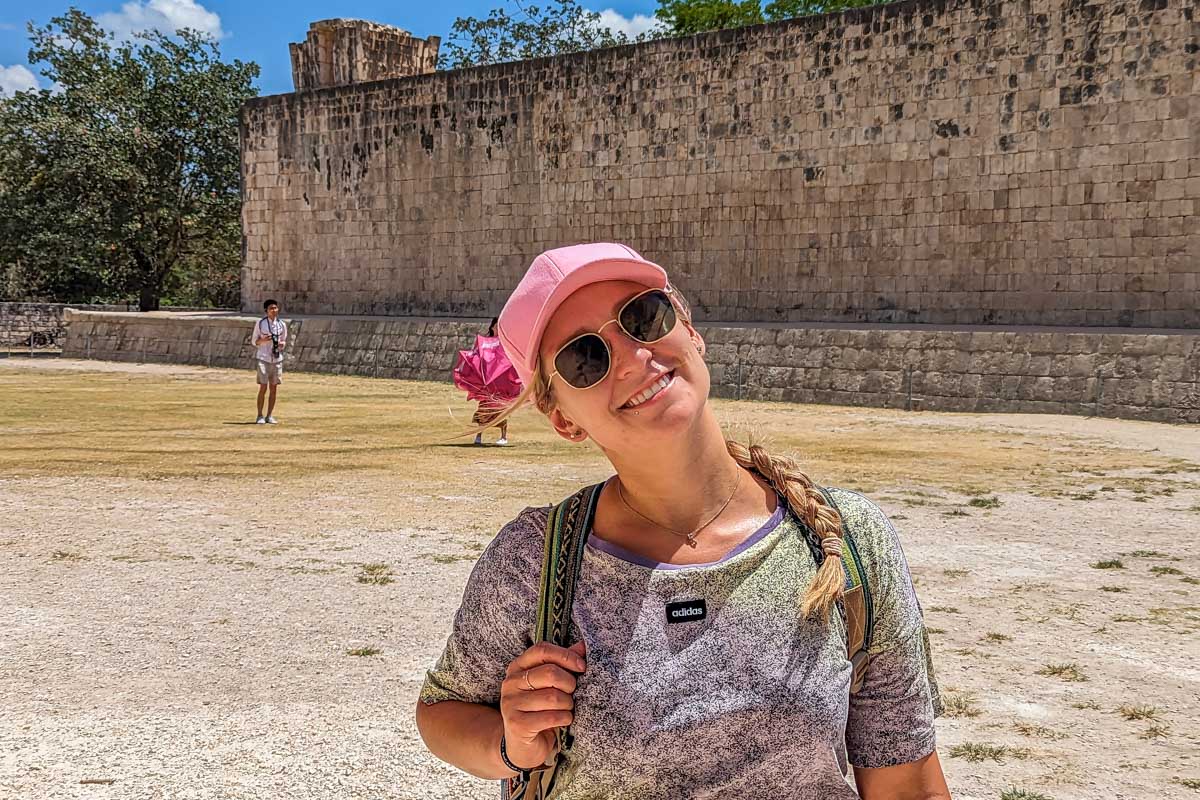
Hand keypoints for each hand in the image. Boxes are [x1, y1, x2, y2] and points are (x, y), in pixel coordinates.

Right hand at [499, 640, 585, 771]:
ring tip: (566, 709)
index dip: (566, 656)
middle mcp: (510, 683)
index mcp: (518, 667)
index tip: (581, 667)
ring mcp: (511, 703)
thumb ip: (563, 664)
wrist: (522, 746)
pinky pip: (552, 716)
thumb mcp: (549, 685)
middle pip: (550, 673)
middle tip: (572, 694)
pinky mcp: (517, 724)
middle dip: (570, 684)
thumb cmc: (540, 711)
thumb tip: (583, 645)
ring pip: (553, 697)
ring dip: (568, 704)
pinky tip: (563, 721)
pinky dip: (564, 718)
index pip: (542, 650)